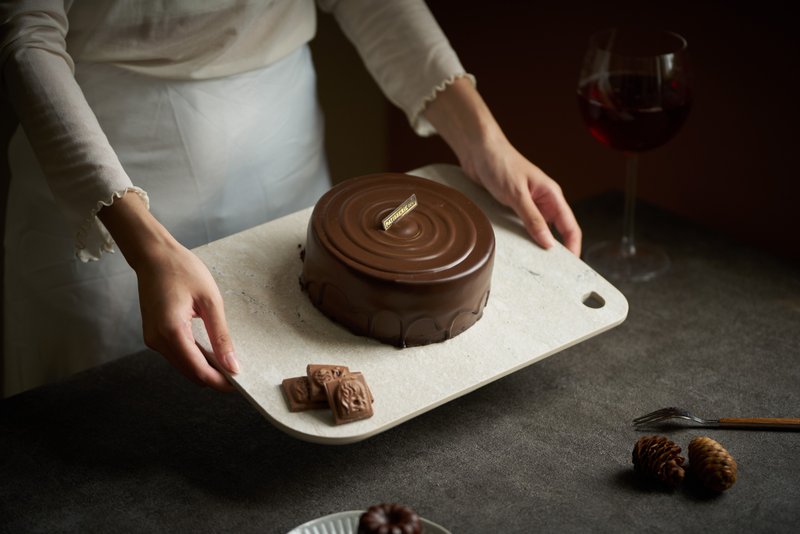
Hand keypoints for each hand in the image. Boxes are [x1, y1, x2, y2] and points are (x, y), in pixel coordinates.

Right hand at [135, 240, 238, 391]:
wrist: (153, 255)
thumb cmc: (183, 270)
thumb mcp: (210, 301)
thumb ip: (221, 335)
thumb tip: (232, 365)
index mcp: (171, 332)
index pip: (198, 371)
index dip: (219, 382)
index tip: (239, 384)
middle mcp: (157, 340)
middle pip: (190, 373)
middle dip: (213, 377)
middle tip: (238, 372)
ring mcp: (152, 339)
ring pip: (182, 366)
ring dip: (203, 368)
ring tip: (227, 361)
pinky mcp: (152, 334)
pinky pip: (176, 354)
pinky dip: (193, 357)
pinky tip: (210, 351)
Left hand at [462, 136, 581, 255]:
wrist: (478, 151)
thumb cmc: (500, 164)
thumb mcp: (517, 194)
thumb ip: (533, 219)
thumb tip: (548, 243)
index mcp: (552, 195)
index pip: (570, 226)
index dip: (573, 247)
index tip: (570, 266)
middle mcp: (543, 201)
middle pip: (557, 231)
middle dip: (556, 250)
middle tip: (551, 272)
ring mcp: (528, 205)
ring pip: (539, 230)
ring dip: (537, 245)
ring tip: (534, 265)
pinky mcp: (513, 207)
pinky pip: (522, 226)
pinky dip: (522, 238)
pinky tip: (517, 249)